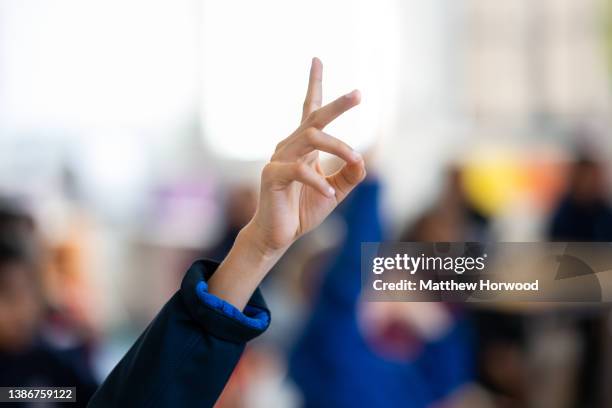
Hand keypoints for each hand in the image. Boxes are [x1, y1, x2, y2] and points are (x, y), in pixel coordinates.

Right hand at [249, 57, 365, 254]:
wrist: (278, 235)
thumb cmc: (303, 210)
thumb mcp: (335, 191)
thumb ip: (349, 176)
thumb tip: (363, 160)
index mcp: (303, 146)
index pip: (309, 110)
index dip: (314, 84)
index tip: (317, 59)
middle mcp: (290, 146)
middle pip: (314, 117)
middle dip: (337, 105)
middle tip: (358, 94)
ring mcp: (279, 158)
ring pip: (311, 139)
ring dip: (338, 147)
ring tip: (355, 158)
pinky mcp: (272, 175)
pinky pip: (299, 170)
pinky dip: (318, 180)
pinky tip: (329, 194)